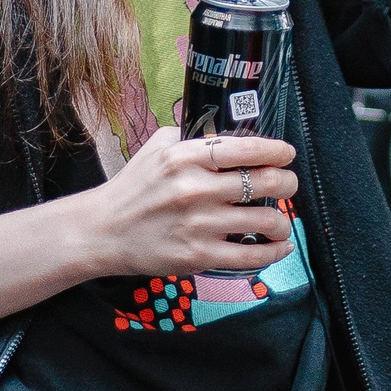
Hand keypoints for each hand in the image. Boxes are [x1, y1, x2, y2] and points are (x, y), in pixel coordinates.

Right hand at [75, 128, 298, 278]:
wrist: (103, 230)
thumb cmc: (133, 187)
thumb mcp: (156, 147)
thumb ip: (193, 137)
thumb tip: (230, 134)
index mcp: (185, 157)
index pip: (244, 148)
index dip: (275, 150)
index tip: (286, 154)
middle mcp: (195, 189)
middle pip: (264, 183)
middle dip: (287, 183)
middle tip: (288, 185)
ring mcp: (199, 225)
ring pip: (264, 220)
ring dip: (282, 221)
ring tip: (280, 220)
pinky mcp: (199, 256)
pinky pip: (251, 256)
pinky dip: (273, 252)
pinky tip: (278, 247)